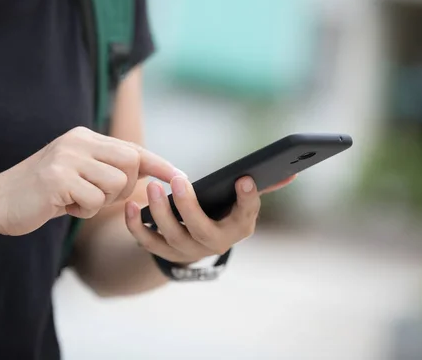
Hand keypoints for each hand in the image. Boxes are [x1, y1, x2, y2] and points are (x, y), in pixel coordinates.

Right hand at [0, 127, 182, 235]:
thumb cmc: (40, 194)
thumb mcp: (76, 174)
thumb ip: (106, 169)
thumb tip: (146, 174)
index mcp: (84, 137)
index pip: (132, 148)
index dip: (158, 164)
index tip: (179, 176)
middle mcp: (78, 141)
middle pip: (132, 164)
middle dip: (124, 189)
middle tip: (99, 197)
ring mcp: (67, 157)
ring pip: (117, 184)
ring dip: (101, 202)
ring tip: (75, 201)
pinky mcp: (58, 178)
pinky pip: (95, 201)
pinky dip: (83, 212)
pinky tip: (62, 207)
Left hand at [124, 175, 295, 263]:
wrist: (196, 241)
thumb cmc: (222, 213)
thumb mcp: (241, 202)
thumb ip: (260, 186)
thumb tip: (292, 172)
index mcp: (238, 228)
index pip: (246, 215)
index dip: (248, 200)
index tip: (245, 179)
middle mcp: (214, 243)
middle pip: (201, 230)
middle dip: (189, 206)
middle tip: (178, 180)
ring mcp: (187, 250)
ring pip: (172, 236)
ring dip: (159, 212)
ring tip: (152, 188)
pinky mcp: (162, 250)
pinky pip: (146, 241)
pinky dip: (135, 225)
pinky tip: (129, 206)